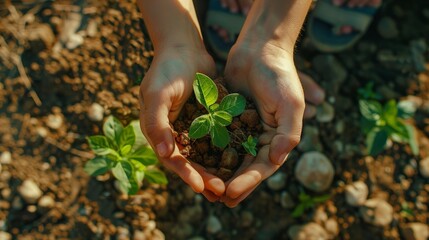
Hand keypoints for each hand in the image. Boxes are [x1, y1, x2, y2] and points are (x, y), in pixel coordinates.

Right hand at [139, 46, 224, 199]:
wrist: (184, 47)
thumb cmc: (167, 69)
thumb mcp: (158, 93)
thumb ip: (157, 123)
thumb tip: (164, 153)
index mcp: (158, 131)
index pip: (172, 159)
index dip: (186, 174)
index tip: (201, 187)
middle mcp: (173, 133)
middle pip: (189, 162)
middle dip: (205, 177)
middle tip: (222, 191)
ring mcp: (190, 128)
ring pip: (203, 155)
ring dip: (215, 170)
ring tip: (230, 185)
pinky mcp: (205, 121)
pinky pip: (215, 140)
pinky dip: (223, 152)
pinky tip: (238, 162)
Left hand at [220, 43, 322, 206]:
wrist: (259, 49)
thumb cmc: (279, 75)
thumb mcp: (291, 104)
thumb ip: (288, 133)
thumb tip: (276, 160)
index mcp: (278, 138)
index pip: (263, 167)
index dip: (249, 182)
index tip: (232, 193)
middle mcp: (261, 137)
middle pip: (246, 168)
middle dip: (234, 185)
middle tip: (218, 201)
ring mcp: (243, 129)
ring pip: (231, 158)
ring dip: (221, 175)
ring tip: (207, 191)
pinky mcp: (227, 119)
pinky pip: (218, 140)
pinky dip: (210, 153)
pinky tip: (198, 164)